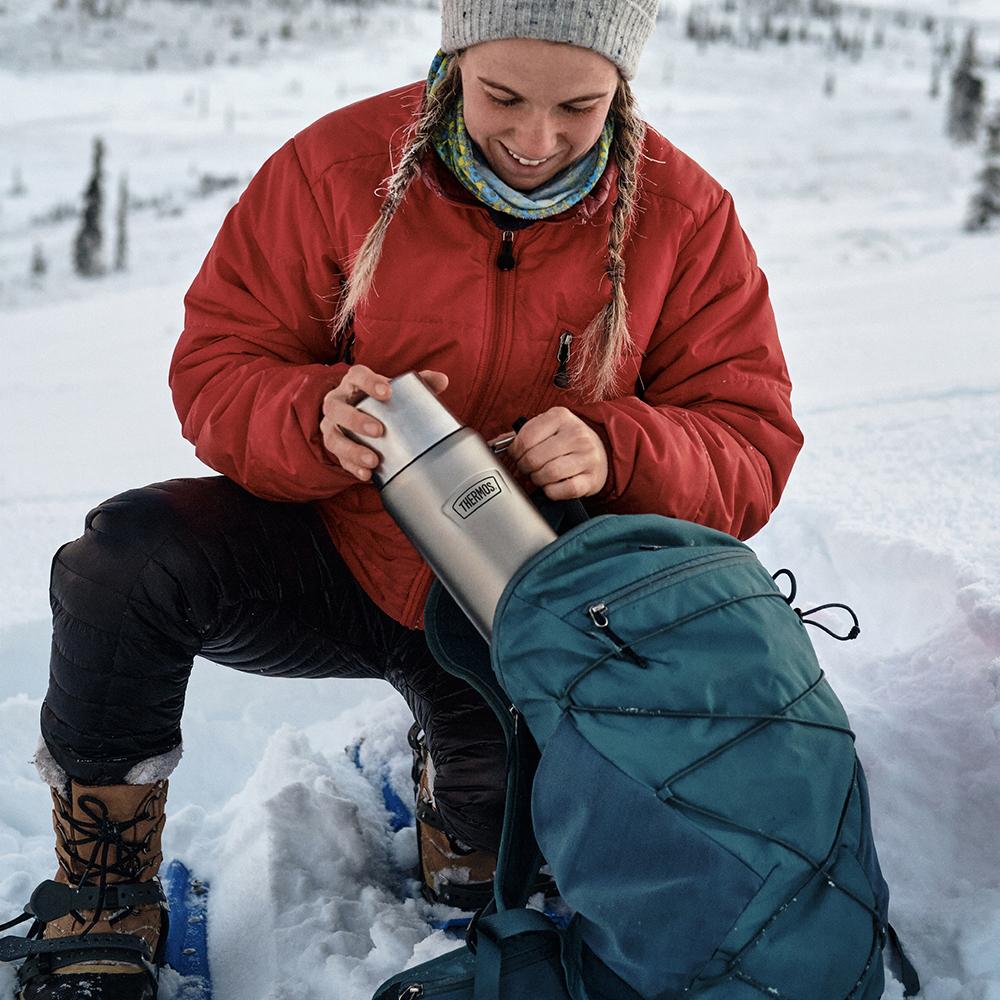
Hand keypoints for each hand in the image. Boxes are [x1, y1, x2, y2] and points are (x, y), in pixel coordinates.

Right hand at [321, 366, 448, 480]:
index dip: (369, 382)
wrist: (358, 413)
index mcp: (353, 382)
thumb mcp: (396, 390)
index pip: (356, 376)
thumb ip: (419, 384)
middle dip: (355, 420)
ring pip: (333, 437)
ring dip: (352, 449)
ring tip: (373, 460)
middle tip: (379, 430)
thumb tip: (442, 380)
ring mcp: (331, 425)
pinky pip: (338, 458)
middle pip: (337, 408)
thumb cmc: (379, 400)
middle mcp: (336, 402)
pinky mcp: (333, 445)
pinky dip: (352, 466)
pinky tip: (367, 473)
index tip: (387, 393)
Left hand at [507, 406, 608, 499]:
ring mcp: (587, 457)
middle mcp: (576, 434)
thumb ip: (522, 434)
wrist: (600, 452)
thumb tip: (493, 445)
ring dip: (538, 479)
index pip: (526, 438)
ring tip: (539, 476)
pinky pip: (564, 489)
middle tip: (527, 468)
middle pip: (535, 458)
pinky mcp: (592, 478)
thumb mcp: (548, 428)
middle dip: (525, 467)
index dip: (515, 452)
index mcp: (560, 417)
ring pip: (549, 473)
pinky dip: (552, 491)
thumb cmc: (567, 441)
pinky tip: (552, 485)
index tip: (516, 456)